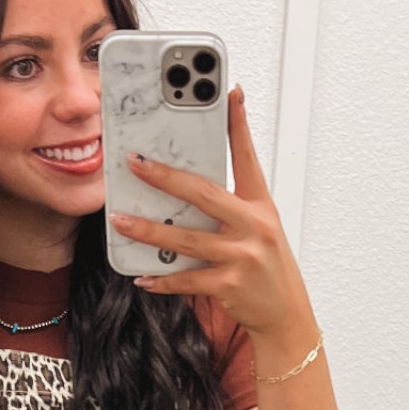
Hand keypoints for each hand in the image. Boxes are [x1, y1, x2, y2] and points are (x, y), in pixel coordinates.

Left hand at [106, 84, 312, 338]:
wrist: (287, 316)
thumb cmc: (269, 269)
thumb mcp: (261, 229)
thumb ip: (230, 207)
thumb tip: (186, 189)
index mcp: (261, 207)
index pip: (248, 157)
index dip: (238, 124)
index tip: (228, 94)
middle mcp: (254, 227)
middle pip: (204, 194)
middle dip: (166, 178)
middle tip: (137, 164)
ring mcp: (242, 257)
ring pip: (187, 239)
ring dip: (149, 231)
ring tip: (121, 220)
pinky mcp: (230, 285)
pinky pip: (187, 280)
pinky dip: (162, 280)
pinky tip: (143, 275)